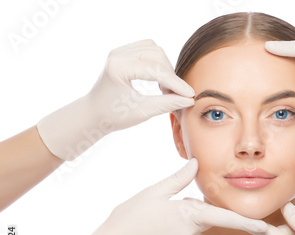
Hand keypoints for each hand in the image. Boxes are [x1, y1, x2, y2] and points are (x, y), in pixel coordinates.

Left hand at [37, 39, 194, 160]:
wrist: (94, 113)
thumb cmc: (114, 116)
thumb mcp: (142, 112)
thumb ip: (167, 104)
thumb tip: (189, 100)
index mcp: (118, 67)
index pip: (155, 69)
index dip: (175, 83)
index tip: (191, 94)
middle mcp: (117, 54)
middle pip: (157, 55)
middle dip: (171, 75)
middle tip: (176, 95)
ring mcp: (120, 50)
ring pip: (155, 50)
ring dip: (166, 68)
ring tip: (166, 89)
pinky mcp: (124, 52)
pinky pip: (149, 49)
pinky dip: (159, 63)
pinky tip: (159, 79)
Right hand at [59, 158, 267, 234]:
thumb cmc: (129, 219)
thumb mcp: (153, 193)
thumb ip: (178, 179)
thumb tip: (194, 162)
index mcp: (189, 215)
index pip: (225, 217)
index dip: (248, 222)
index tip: (266, 227)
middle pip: (203, 220)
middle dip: (190, 214)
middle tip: (161, 212)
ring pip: (193, 234)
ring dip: (181, 228)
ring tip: (154, 226)